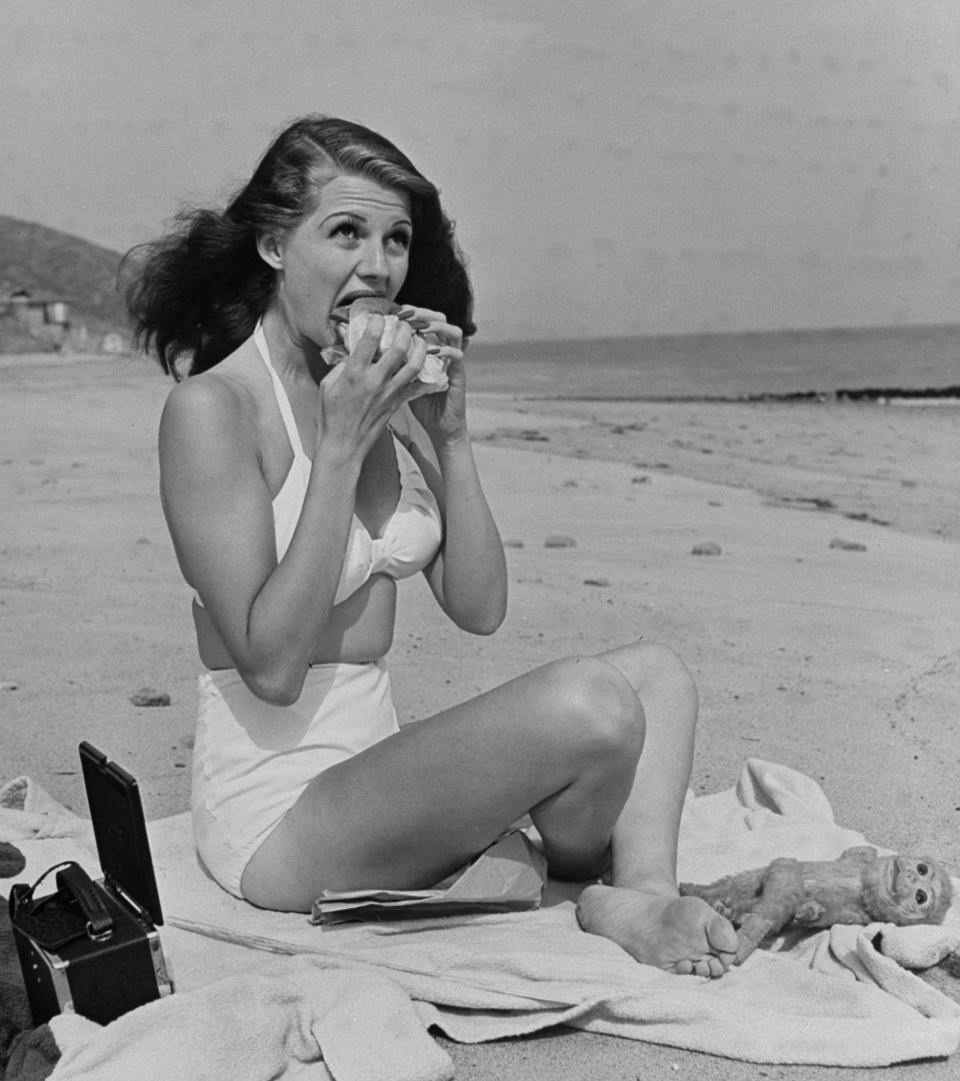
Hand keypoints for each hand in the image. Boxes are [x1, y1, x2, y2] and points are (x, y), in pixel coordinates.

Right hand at [317, 315, 428, 456]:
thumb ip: (341, 366)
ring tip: (419, 339)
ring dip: (419, 348)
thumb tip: (352, 352)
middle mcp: (375, 381)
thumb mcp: (327, 386)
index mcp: (354, 373)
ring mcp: (389, 393)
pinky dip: (425, 374)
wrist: (344, 446)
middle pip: (398, 347)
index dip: (377, 322)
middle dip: (405, 330)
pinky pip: (416, 385)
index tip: (379, 316)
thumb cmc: (330, 416)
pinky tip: (426, 364)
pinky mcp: (397, 403)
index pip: (370, 339)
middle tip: (405, 323)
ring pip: (413, 364)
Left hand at [398, 307, 466, 439]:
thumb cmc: (420, 404)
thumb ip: (393, 365)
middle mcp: (442, 351)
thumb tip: (367, 354)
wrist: (440, 426)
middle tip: (408, 313)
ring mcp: (452, 361)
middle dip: (424, 313)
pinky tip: (432, 351)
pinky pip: (457, 355)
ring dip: (438, 326)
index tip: (395, 311)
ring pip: (453, 332)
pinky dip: (445, 350)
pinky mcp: (458, 373)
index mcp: (428, 350)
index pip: (423, 321)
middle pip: (440, 319)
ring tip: (422, 327)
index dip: (411, 313)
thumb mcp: (403, 380)